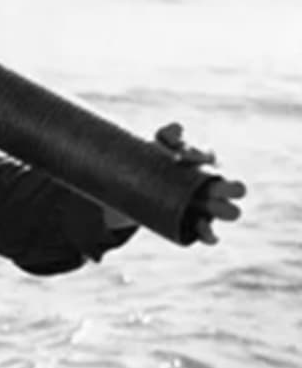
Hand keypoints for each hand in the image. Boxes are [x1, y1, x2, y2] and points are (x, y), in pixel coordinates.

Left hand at [157, 122, 244, 244]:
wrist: (134, 192)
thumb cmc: (153, 163)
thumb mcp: (154, 147)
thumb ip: (166, 136)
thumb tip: (177, 130)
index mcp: (202, 164)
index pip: (207, 158)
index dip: (196, 156)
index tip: (179, 157)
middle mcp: (209, 185)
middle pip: (228, 187)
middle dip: (231, 188)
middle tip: (233, 188)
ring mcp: (205, 206)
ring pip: (222, 210)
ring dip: (224, 211)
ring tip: (222, 210)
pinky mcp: (194, 224)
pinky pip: (205, 231)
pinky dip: (209, 235)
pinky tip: (210, 237)